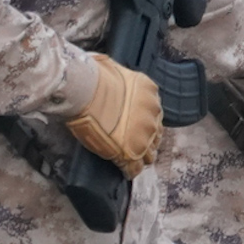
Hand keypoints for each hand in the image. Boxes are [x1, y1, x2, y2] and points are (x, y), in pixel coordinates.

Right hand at [65, 54, 162, 176]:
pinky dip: (130, 171)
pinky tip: (125, 173)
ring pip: (149, 152)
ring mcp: (144, 135)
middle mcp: (153, 114)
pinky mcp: (131, 152)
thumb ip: (118, 79)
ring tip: (135, 161)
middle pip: (156, 133)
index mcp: (150, 93)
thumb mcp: (113, 70)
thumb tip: (107, 73)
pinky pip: (135, 167)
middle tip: (138, 144)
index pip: (153, 112)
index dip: (145, 120)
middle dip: (148, 139)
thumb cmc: (94, 76)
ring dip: (142, 156)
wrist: (87, 91)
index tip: (137, 125)